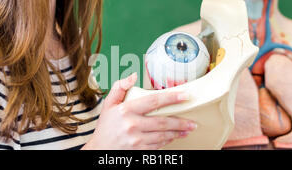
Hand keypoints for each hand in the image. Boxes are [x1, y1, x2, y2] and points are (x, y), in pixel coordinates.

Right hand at [82, 73, 196, 149]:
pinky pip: (158, 145)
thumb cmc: (105, 127)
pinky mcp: (139, 150)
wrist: (99, 150)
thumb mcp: (108, 104)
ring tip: (187, 129)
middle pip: (163, 122)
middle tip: (192, 121)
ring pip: (163, 135)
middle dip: (181, 122)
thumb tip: (133, 76)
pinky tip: (173, 137)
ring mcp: (136, 140)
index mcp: (126, 110)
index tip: (184, 96)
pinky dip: (167, 141)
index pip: (153, 101)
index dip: (171, 98)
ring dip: (178, 133)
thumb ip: (119, 87)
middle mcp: (132, 125)